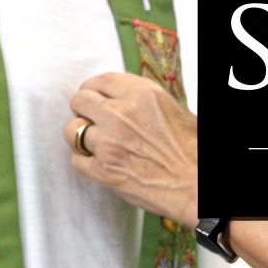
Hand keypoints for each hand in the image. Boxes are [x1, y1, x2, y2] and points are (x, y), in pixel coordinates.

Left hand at [64, 72, 198, 223]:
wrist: (196, 186)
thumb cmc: (193, 152)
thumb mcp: (174, 110)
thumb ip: (143, 101)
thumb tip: (122, 100)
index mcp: (143, 95)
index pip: (101, 81)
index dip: (94, 89)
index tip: (94, 96)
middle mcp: (121, 115)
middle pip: (80, 100)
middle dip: (84, 109)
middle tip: (92, 118)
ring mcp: (108, 144)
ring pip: (72, 130)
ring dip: (81, 135)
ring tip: (95, 142)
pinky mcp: (102, 171)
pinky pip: (76, 160)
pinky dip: (85, 161)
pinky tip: (100, 162)